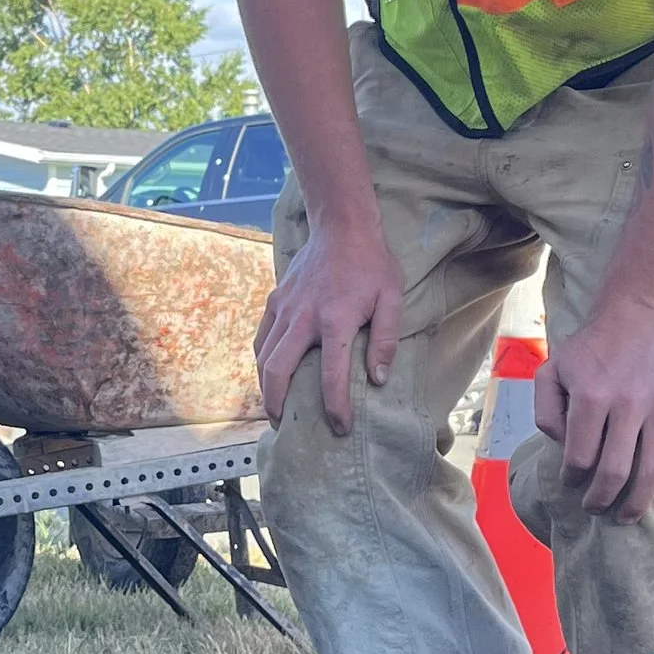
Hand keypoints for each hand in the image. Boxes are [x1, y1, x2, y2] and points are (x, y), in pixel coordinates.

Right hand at [256, 219, 406, 432]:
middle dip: (277, 403)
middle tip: (284, 425)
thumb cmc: (372, 264)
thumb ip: (386, 340)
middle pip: (278, 369)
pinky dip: (262, 360)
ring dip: (265, 386)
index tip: (340, 427)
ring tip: (274, 407)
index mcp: (335, 319)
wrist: (341, 226)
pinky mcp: (275, 299)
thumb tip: (378, 379)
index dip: (335, 406)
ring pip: (264, 355)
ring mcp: (284, 307)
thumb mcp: (391, 298)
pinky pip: (262, 337)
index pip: (331, 374)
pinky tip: (269, 373)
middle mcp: (303, 316)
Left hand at [534, 300, 653, 520]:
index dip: (572, 479)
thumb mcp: (553, 369)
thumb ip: (546, 410)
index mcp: (590, 395)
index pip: (579, 458)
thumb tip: (560, 447)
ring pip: (652, 471)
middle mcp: (627, 402)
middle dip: (601, 501)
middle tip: (596, 509)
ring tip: (627, 515)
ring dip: (638, 503)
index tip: (572, 483)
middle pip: (614, 472)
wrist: (640, 312)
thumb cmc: (592, 347)